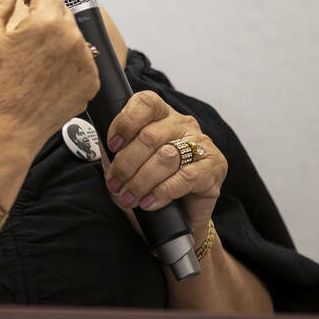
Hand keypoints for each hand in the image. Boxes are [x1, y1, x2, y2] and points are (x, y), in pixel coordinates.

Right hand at [0, 0, 99, 147]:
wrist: (2, 131)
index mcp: (48, 22)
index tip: (21, 4)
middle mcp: (75, 39)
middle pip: (62, 12)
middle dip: (43, 17)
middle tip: (20, 40)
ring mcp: (86, 63)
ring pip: (72, 36)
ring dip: (55, 39)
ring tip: (30, 61)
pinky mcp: (90, 84)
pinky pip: (81, 59)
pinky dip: (65, 62)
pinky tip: (43, 76)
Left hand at [103, 91, 227, 241]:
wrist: (180, 215)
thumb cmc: (150, 182)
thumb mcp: (126, 161)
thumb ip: (114, 148)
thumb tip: (103, 142)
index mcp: (161, 114)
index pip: (145, 103)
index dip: (125, 122)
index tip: (111, 145)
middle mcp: (183, 124)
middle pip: (149, 136)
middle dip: (126, 164)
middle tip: (114, 185)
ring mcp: (202, 144)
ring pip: (166, 157)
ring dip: (141, 181)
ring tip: (128, 197)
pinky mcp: (214, 168)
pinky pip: (185, 177)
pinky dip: (162, 192)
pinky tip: (149, 202)